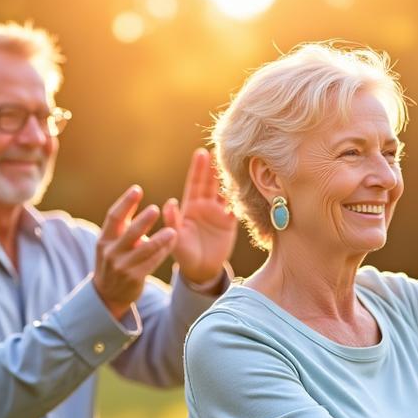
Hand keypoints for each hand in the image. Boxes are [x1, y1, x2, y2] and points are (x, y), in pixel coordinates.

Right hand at [94, 185, 177, 319]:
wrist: (107, 294)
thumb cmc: (114, 260)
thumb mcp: (112, 243)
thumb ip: (124, 224)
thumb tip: (139, 198)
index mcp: (104, 239)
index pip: (113, 217)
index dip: (125, 202)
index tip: (137, 189)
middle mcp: (111, 252)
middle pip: (129, 233)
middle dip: (143, 221)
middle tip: (155, 209)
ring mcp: (122, 266)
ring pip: (144, 250)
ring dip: (159, 240)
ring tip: (172, 231)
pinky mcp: (134, 278)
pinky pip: (152, 262)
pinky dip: (163, 252)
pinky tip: (172, 243)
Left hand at [163, 148, 236, 286]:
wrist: (200, 269)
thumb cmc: (184, 254)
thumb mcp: (175, 238)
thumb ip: (172, 221)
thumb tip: (169, 203)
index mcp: (190, 207)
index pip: (195, 183)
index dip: (198, 168)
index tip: (202, 153)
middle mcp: (204, 206)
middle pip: (210, 182)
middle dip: (214, 166)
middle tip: (220, 148)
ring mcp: (218, 212)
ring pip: (225, 191)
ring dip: (229, 178)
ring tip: (237, 162)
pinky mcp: (230, 222)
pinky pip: (237, 206)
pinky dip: (242, 197)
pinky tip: (248, 185)